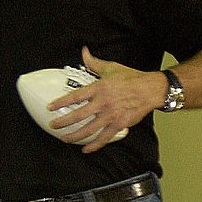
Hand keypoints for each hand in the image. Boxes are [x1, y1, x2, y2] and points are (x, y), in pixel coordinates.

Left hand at [47, 47, 163, 152]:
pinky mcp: (119, 125)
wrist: (150, 90)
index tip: (50, 107)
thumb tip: (84, 52)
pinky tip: (85, 149)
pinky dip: (94, 145)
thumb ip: (94, 63)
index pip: (75, 96)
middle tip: (53, 125)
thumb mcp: (110, 67)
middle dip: (63, 122)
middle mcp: (103, 103)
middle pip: (79, 115)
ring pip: (89, 129)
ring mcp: (111, 115)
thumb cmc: (131, 78)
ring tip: (65, 139)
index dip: (61, 102)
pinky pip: (104, 138)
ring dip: (75, 135)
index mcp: (99, 88)